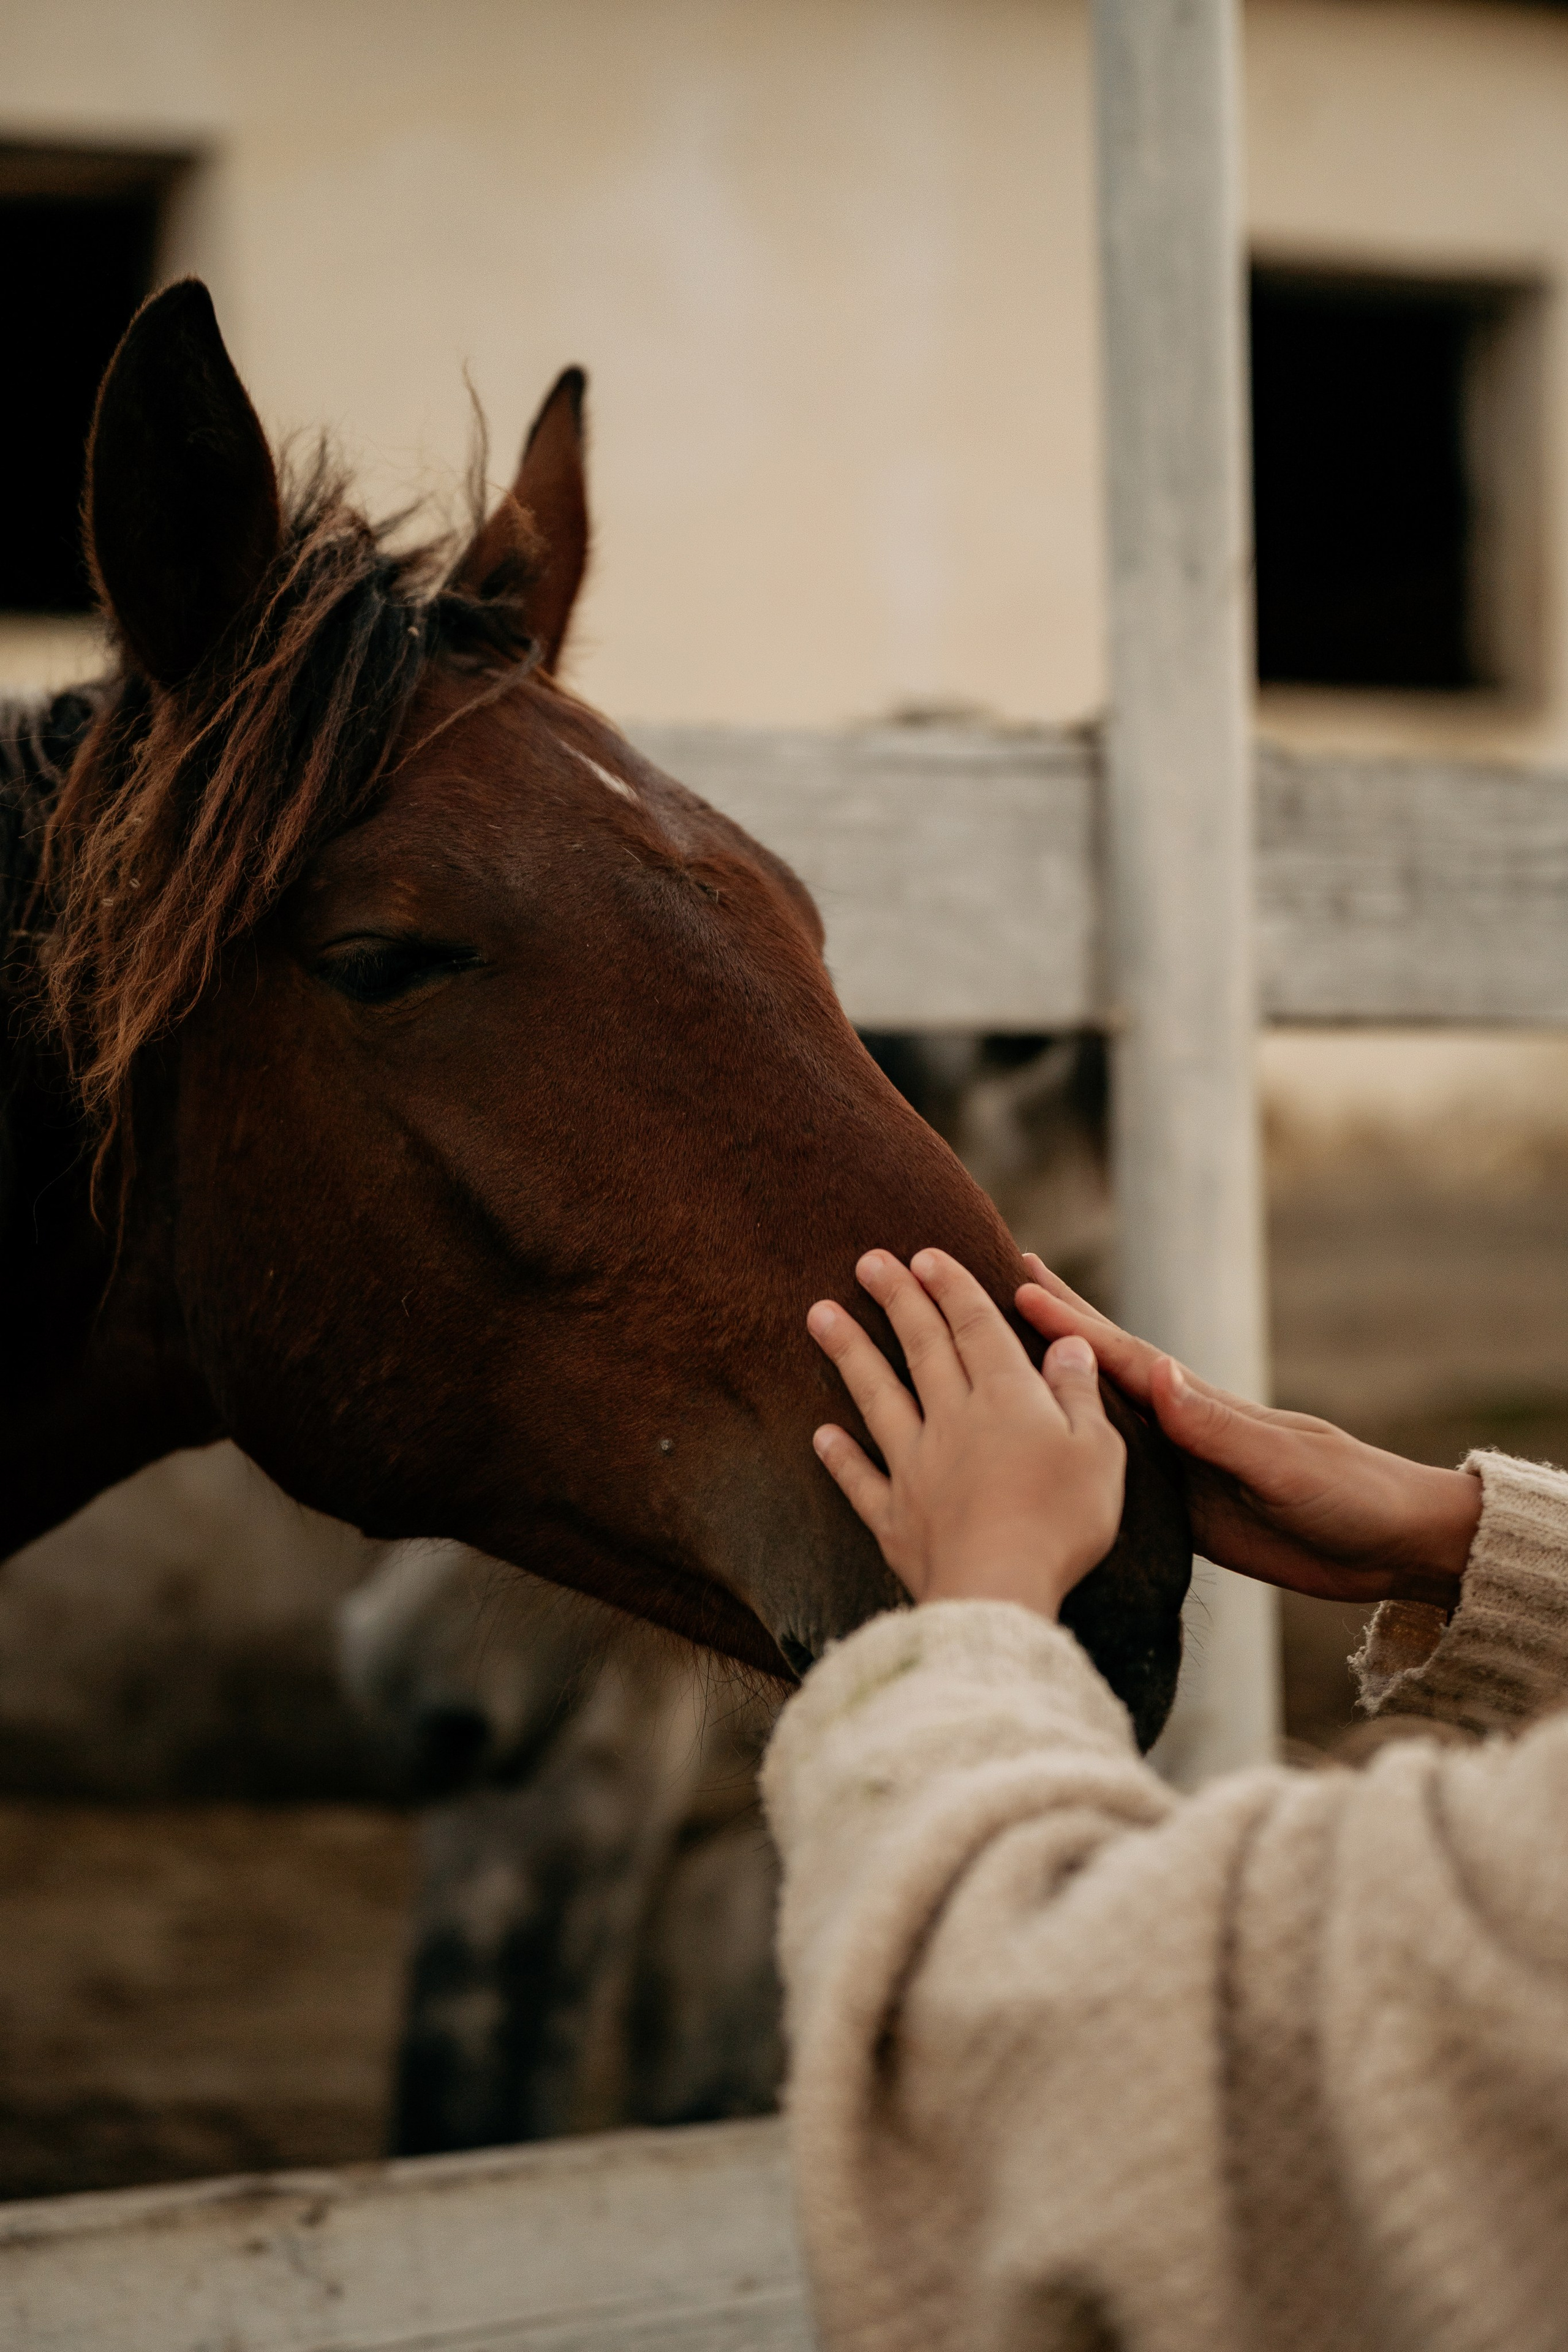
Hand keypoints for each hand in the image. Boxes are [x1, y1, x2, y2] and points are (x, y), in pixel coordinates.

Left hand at [806, 1247, 1126, 1618]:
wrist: (999, 1590)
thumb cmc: (1061, 1521)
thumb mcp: (1099, 1451)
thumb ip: (1078, 1393)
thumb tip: (1068, 1344)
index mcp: (1007, 1400)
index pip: (976, 1327)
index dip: (951, 1288)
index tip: (925, 1255)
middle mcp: (954, 1422)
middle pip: (922, 1348)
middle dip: (896, 1299)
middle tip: (868, 1260)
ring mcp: (917, 1467)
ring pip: (878, 1398)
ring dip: (849, 1353)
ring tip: (818, 1314)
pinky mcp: (895, 1518)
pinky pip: (861, 1480)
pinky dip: (841, 1457)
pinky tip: (822, 1435)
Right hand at [1015, 1257, 1479, 1609]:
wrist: (1392, 1546)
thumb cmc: (1350, 1494)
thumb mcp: (1284, 1463)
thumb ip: (1217, 1427)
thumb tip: (1157, 1374)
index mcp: (1206, 1407)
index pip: (1126, 1358)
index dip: (1072, 1326)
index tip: (1020, 1288)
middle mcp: (1187, 1427)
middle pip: (1110, 1370)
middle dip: (1062, 1325)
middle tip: (1010, 1276)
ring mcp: (1186, 1467)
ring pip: (1107, 1418)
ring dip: (1063, 1382)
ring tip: (1015, 1350)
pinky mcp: (1189, 1513)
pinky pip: (1122, 1476)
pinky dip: (1085, 1452)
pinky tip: (1057, 1445)